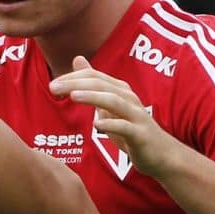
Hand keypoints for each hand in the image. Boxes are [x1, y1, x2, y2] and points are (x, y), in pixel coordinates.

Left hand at [49, 56, 180, 177]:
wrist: (161, 155)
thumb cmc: (131, 129)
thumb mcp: (109, 104)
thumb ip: (94, 84)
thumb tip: (78, 59)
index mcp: (120, 91)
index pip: (94, 76)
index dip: (73, 77)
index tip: (53, 84)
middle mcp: (129, 99)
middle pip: (101, 84)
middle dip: (76, 83)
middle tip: (53, 87)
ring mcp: (136, 116)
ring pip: (114, 101)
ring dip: (93, 97)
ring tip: (73, 96)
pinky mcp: (140, 134)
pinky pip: (126, 127)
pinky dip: (111, 125)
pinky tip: (96, 125)